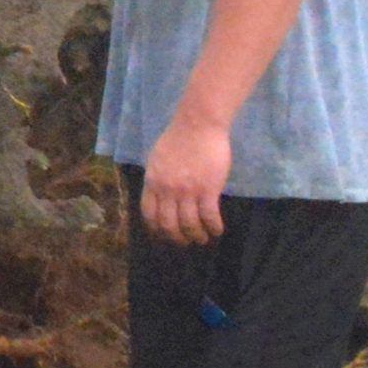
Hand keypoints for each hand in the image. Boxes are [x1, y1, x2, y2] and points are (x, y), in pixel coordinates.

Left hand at [140, 115, 231, 243]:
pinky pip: (209, 216)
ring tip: (203, 239)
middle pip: (168, 224)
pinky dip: (213, 227)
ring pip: (189, 224)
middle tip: (186, 242)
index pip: (149, 213)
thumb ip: (158, 179)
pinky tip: (217, 230)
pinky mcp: (208, 189)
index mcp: (153, 182)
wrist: (198, 124)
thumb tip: (160, 195)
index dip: (156, 229)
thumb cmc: (179, 138)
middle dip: (177, 238)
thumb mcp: (158, 159)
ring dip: (197, 236)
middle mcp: (167, 190)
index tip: (164, 236)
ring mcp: (187, 191)